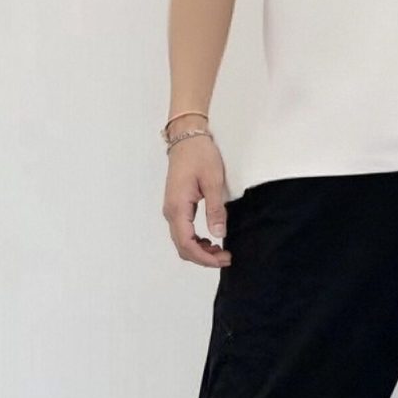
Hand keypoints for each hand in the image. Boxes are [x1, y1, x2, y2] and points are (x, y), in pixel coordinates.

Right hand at [163, 132, 230, 266]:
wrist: (186, 138)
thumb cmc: (200, 155)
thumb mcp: (213, 181)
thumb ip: (215, 209)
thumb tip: (219, 234)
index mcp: (178, 207)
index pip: (187, 243)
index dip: (204, 257)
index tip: (223, 259)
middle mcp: (171, 212)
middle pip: (182, 247)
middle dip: (203, 258)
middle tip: (226, 257)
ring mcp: (172, 210)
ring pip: (182, 241)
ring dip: (200, 251)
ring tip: (221, 251)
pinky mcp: (176, 207)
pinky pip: (183, 232)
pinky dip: (196, 241)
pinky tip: (210, 240)